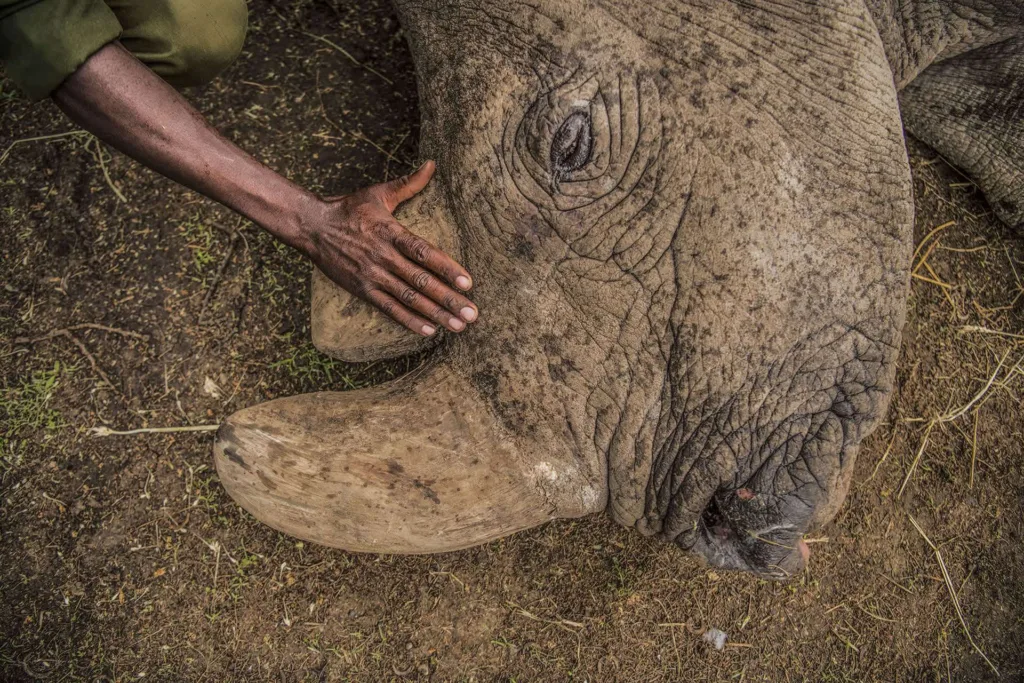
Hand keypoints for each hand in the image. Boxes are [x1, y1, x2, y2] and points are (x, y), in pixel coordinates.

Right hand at [301, 161, 476, 335]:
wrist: (311, 226)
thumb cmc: (349, 208)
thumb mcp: (379, 193)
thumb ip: (409, 183)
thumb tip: (433, 164)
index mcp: (390, 232)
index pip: (424, 252)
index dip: (447, 268)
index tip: (468, 282)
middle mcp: (383, 256)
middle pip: (421, 280)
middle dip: (448, 299)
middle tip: (472, 314)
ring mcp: (372, 275)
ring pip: (408, 298)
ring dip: (435, 313)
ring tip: (458, 326)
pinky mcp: (362, 289)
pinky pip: (389, 308)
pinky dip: (409, 321)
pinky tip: (430, 330)